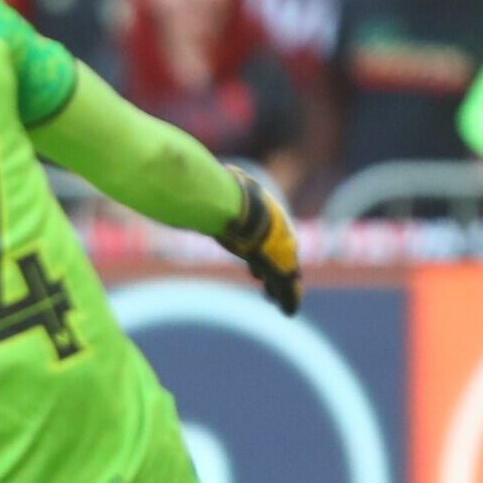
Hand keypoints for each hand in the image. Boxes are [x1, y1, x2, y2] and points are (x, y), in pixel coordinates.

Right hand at [216, 168, 301, 316]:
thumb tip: (192, 170)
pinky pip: (287, 287)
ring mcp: (282, 250)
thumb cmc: (225, 195)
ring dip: (282, 288)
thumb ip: (215, 187)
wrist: (237, 208)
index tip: (256, 258)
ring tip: (276, 299)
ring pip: (286, 273)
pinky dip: (290, 299)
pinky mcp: (281, 267)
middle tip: (268, 281)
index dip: (263, 248)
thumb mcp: (223, 186)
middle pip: (282, 254)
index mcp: (269, 213)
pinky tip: (289, 311)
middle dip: (275, 268)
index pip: (271, 233)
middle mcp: (281, 233)